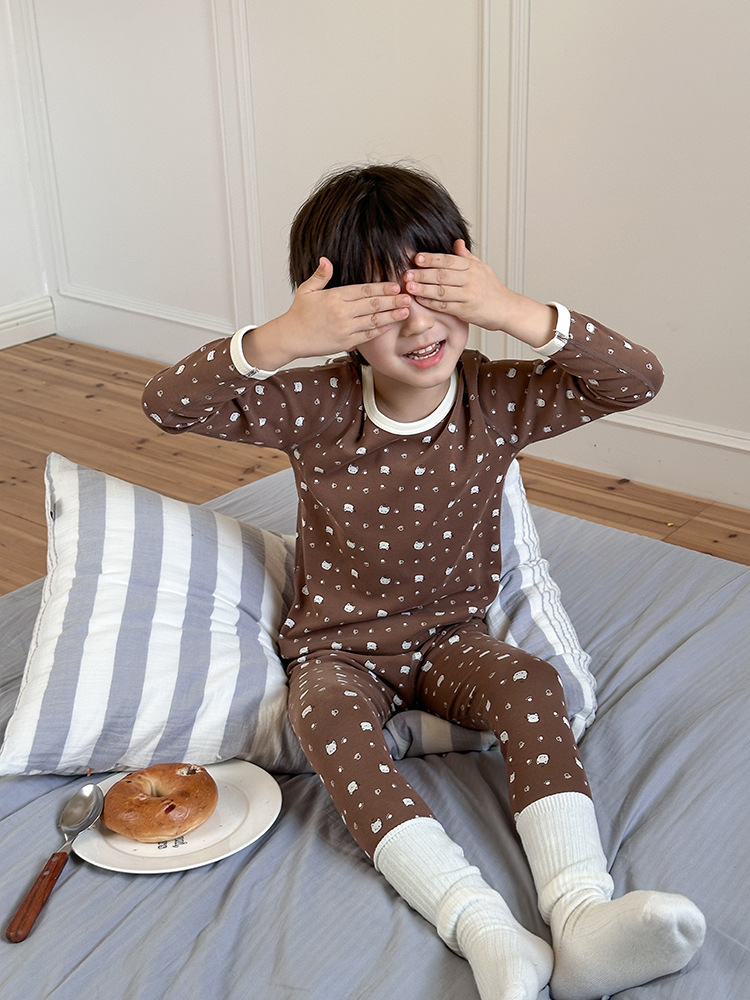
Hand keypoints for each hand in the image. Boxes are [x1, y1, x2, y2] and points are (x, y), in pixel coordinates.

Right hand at [282, 257, 411, 357]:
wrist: (291, 338)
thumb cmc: (298, 314)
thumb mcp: (307, 290)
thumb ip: (320, 275)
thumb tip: (326, 259)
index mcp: (335, 297)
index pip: (364, 290)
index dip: (382, 287)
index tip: (395, 285)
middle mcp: (342, 312)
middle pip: (373, 304)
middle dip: (392, 300)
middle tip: (408, 296)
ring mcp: (345, 328)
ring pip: (373, 321)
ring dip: (391, 315)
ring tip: (405, 310)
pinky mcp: (346, 342)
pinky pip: (367, 335)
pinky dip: (380, 330)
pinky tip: (390, 324)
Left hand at [404, 241, 554, 346]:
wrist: (507, 309)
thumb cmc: (492, 289)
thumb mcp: (482, 268)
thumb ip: (466, 256)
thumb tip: (456, 242)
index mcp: (472, 267)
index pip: (449, 260)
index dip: (432, 259)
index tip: (416, 258)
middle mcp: (471, 279)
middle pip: (443, 275)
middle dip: (423, 274)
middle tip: (407, 273)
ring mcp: (469, 296)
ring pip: (442, 291)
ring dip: (423, 289)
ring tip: (409, 287)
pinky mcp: (466, 311)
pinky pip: (445, 306)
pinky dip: (431, 304)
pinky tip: (420, 300)